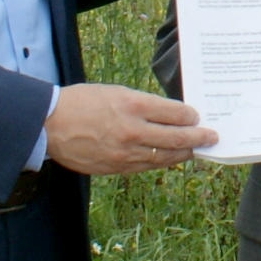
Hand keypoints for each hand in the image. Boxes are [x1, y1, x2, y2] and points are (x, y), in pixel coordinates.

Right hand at [44, 83, 214, 174]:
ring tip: (194, 150)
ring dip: (183, 153)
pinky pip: (147, 166)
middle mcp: (132, 130)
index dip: (191, 116)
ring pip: (164, 157)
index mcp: (133, 105)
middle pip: (176, 138)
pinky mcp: (116, 168)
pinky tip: (170, 158)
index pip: (175, 113)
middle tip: (211, 136)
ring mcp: (125, 152)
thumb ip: (143, 105)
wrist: (49, 125)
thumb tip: (170, 114)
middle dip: (198, 138)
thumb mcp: (115, 93)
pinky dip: (161, 162)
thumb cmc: (81, 103)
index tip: (197, 116)